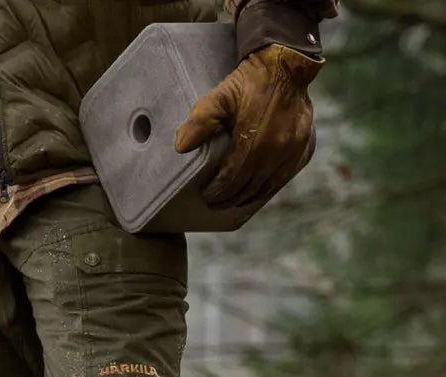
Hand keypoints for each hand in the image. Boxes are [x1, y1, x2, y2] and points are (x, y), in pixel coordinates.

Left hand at [175, 43, 321, 209]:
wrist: (285, 65)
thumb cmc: (249, 83)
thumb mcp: (219, 97)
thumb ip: (199, 122)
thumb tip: (181, 147)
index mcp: (253, 141)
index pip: (231, 179)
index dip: (216, 191)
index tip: (205, 195)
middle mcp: (275, 150)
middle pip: (247, 187)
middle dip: (228, 199)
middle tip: (214, 203)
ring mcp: (292, 150)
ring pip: (266, 186)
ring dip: (247, 198)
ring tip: (232, 202)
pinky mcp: (304, 146)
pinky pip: (285, 177)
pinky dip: (268, 188)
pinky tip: (256, 191)